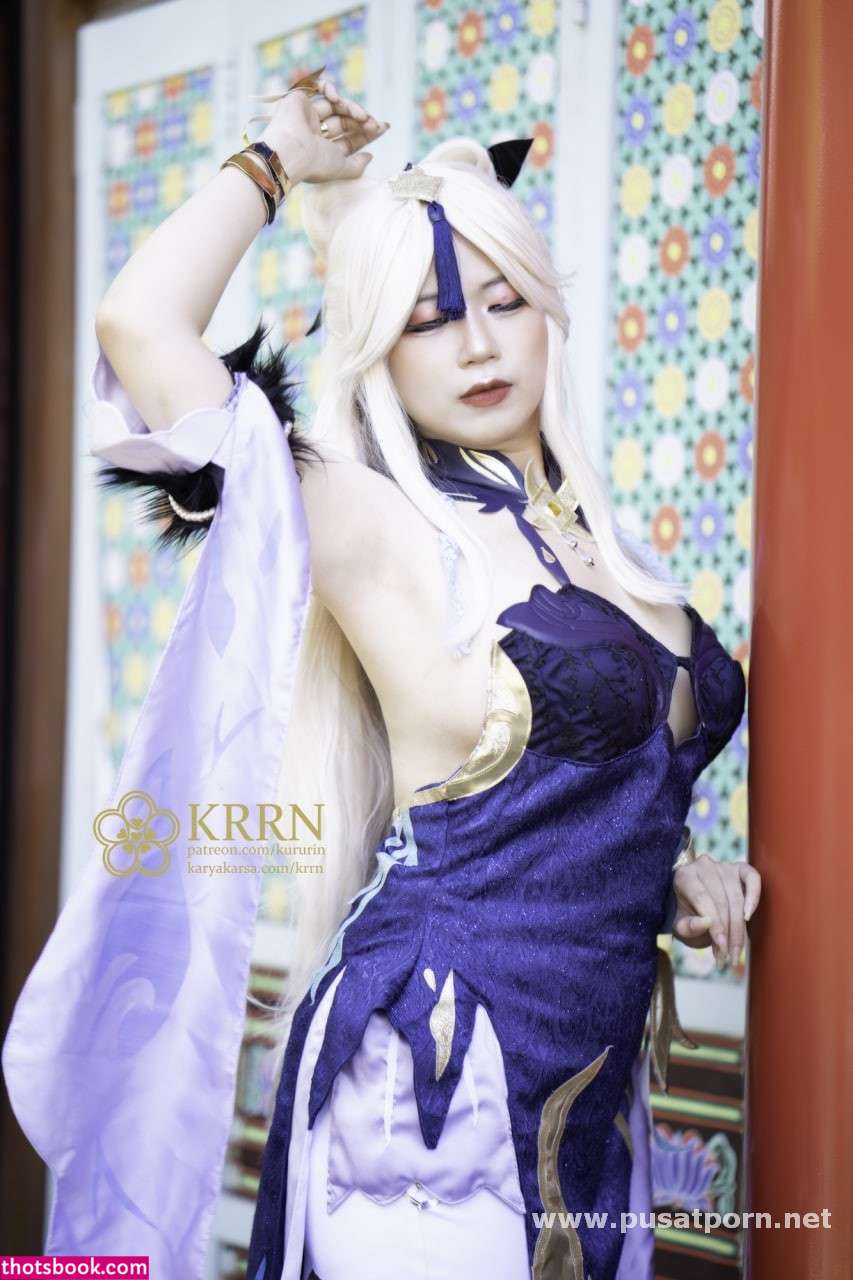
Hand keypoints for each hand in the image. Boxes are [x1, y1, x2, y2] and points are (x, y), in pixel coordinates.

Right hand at [255, 76, 389, 186]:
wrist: (291, 150)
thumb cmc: (315, 163)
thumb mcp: (342, 168)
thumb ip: (357, 165)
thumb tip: (370, 156)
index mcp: (324, 150)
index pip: (350, 138)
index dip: (367, 133)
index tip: (384, 127)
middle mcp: (316, 132)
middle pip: (346, 121)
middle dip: (363, 121)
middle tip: (376, 124)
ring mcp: (308, 116)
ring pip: (337, 105)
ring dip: (353, 108)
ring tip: (363, 117)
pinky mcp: (300, 99)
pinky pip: (320, 87)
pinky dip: (331, 89)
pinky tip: (337, 98)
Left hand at [671, 854, 761, 970]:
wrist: (696, 906)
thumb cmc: (687, 917)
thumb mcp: (680, 927)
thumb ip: (688, 927)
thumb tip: (707, 923)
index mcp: (684, 876)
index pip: (702, 899)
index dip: (714, 925)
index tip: (721, 948)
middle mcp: (703, 866)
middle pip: (722, 901)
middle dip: (728, 933)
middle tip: (727, 957)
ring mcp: (723, 866)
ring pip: (737, 897)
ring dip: (739, 928)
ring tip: (735, 952)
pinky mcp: (740, 869)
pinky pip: (753, 878)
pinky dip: (754, 896)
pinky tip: (749, 917)